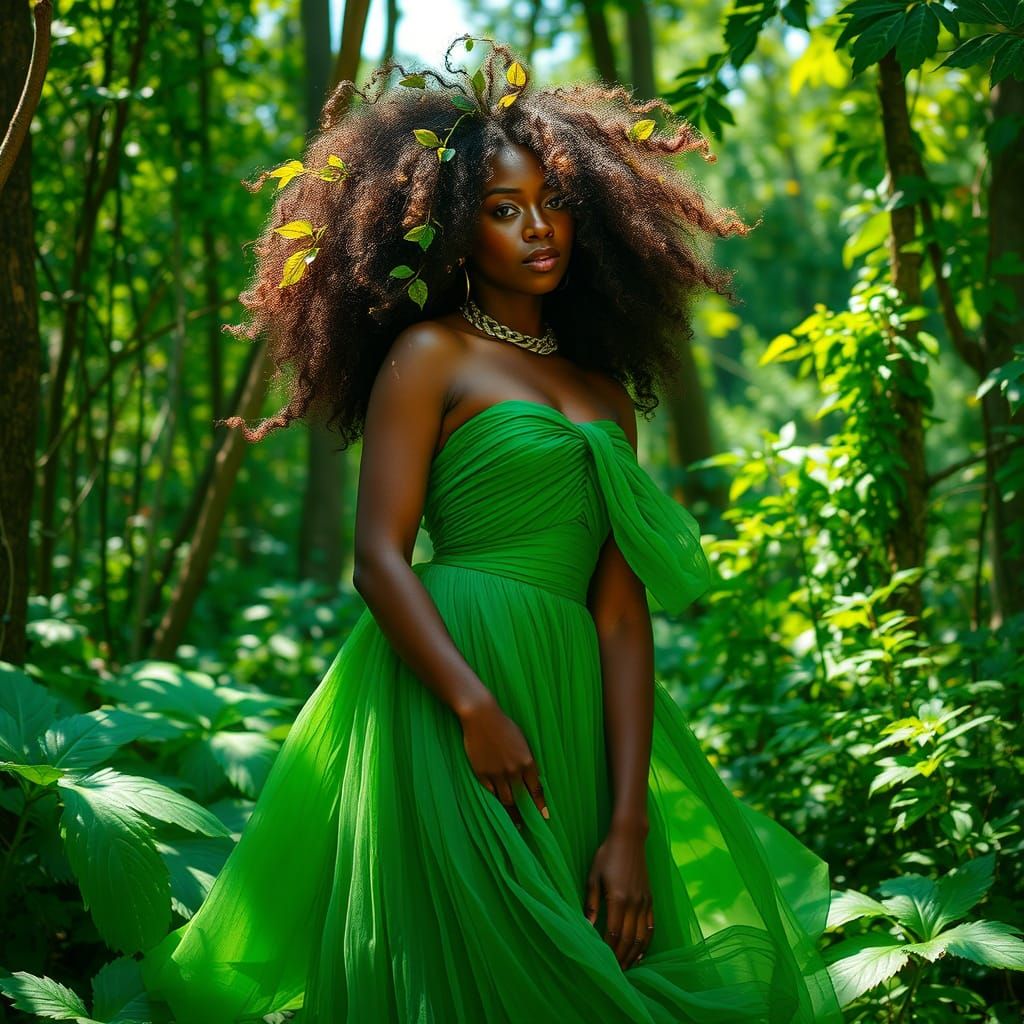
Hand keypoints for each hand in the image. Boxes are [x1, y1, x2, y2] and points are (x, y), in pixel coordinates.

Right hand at [459, 697, 548, 828]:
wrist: (482, 717)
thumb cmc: (504, 725)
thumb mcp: (522, 741)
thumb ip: (526, 760)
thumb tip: (530, 776)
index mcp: (527, 761)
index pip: (536, 789)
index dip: (540, 805)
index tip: (545, 817)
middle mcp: (514, 770)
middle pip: (521, 799)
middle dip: (524, 814)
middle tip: (526, 826)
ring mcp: (497, 773)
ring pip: (505, 799)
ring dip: (510, 813)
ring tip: (513, 823)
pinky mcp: (482, 773)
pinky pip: (490, 792)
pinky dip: (495, 800)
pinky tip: (497, 807)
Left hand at [583, 829, 653, 969]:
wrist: (629, 838)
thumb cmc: (606, 855)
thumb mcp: (593, 876)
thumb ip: (591, 903)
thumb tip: (585, 927)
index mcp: (618, 898)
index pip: (613, 934)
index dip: (609, 951)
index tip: (602, 965)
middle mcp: (634, 903)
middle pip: (628, 939)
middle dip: (621, 958)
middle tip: (614, 974)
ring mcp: (645, 901)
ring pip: (642, 936)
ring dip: (634, 954)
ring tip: (626, 968)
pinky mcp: (650, 899)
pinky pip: (651, 926)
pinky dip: (647, 942)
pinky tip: (641, 952)